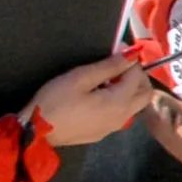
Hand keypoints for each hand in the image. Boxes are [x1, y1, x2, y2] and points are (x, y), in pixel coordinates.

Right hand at [29, 58, 162, 148]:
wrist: (36, 132)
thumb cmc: (55, 100)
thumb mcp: (81, 77)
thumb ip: (109, 66)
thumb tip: (132, 54)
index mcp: (120, 102)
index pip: (138, 76)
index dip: (131, 59)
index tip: (118, 47)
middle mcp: (122, 117)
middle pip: (145, 94)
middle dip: (137, 76)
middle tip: (119, 64)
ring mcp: (112, 128)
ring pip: (135, 106)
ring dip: (129, 89)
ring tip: (107, 78)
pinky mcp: (101, 133)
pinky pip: (121, 115)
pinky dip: (120, 101)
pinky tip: (99, 95)